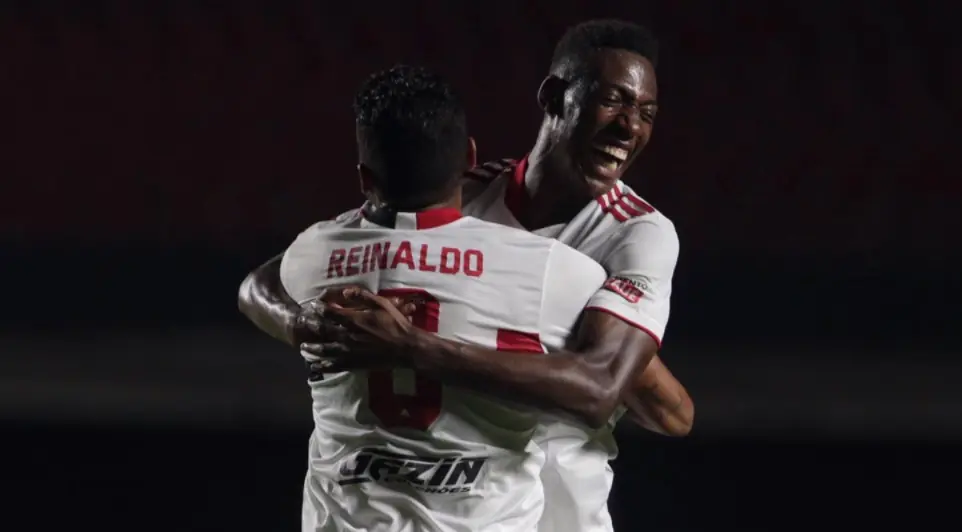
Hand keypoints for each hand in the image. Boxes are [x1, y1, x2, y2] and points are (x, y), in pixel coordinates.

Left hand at [301, 287, 418, 371]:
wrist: (405, 348)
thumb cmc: (395, 324)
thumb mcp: (382, 304)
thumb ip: (362, 297)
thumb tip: (344, 292)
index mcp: (354, 321)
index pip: (330, 313)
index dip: (319, 309)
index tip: (313, 306)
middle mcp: (348, 337)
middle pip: (324, 331)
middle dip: (312, 326)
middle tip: (305, 323)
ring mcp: (350, 352)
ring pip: (325, 350)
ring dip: (313, 348)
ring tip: (304, 347)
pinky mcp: (354, 364)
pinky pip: (334, 366)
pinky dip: (323, 366)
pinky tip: (315, 365)